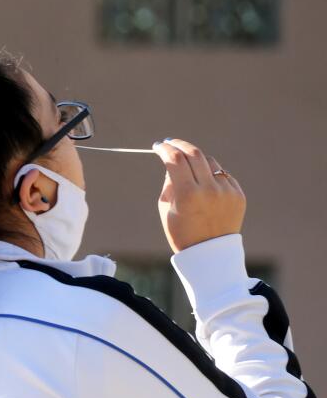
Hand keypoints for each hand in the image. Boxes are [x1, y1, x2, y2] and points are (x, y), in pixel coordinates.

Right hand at [152, 138, 244, 252]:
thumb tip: (172, 163)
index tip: (158, 146)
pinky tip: (204, 187)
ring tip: (188, 169)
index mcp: (187, 195)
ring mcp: (226, 191)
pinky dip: (211, 175)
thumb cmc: (181, 232)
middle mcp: (209, 190)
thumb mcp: (166, 209)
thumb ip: (169, 183)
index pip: (175, 160)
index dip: (165, 149)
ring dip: (196, 161)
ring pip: (210, 162)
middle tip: (171, 143)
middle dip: (180, 145)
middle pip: (194, 154)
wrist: (210, 254)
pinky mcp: (238, 194)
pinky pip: (223, 175)